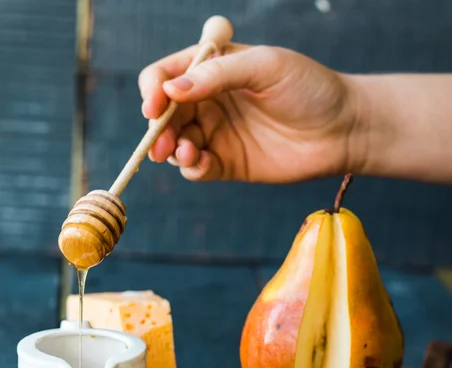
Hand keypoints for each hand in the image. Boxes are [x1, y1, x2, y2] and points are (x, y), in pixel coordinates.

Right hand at [138, 44, 359, 182]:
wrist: (343, 130)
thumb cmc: (309, 88)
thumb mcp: (266, 66)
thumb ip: (219, 74)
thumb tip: (171, 89)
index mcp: (214, 69)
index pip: (167, 75)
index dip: (153, 89)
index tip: (154, 106)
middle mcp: (210, 101)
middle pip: (165, 114)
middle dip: (158, 128)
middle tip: (163, 141)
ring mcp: (217, 134)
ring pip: (176, 143)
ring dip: (172, 150)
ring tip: (187, 152)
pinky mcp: (228, 164)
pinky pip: (197, 169)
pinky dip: (192, 168)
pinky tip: (202, 163)